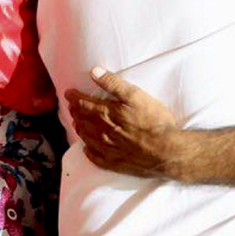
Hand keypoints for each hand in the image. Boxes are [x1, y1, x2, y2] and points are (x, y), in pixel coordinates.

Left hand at [65, 66, 180, 178]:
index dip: (74, 97)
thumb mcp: (135, 96)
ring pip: (87, 138)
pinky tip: (87, 149)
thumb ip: (114, 84)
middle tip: (71, 107)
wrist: (166, 151)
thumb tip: (94, 72)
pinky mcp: (115, 163)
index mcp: (107, 114)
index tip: (68, 93)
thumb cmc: (154, 121)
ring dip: (80, 129)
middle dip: (75, 112)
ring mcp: (108, 149)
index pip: (84, 104)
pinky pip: (95, 158)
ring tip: (76, 123)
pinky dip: (89, 152)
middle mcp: (103, 132)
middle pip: (83, 121)